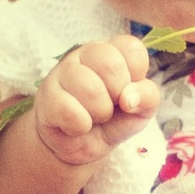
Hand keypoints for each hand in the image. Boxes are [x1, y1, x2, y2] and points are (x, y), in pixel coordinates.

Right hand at [32, 36, 160, 167]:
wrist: (82, 145)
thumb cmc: (114, 119)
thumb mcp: (141, 109)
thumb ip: (148, 97)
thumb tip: (129, 98)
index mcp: (113, 50)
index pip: (132, 48)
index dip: (137, 75)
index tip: (128, 90)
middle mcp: (86, 53)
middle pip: (110, 63)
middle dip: (118, 94)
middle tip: (111, 105)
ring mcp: (62, 72)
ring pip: (90, 88)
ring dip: (99, 113)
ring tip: (94, 116)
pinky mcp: (46, 96)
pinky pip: (69, 111)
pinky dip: (80, 126)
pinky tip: (77, 125)